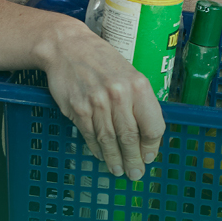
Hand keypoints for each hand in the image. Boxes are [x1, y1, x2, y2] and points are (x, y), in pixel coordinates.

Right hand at [35, 19, 164, 179]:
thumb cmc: (103, 61)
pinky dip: (96, 148)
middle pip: (130, 137)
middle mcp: (120, 95)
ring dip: (115, 158)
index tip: (150, 156)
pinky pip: (90, 135)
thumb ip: (138, 101)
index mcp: (139, 86)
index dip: (152, 146)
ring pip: (109, 140)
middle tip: (135, 174)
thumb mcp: (130, 73)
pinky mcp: (78, 108)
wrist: (68, 47)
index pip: (153, 125)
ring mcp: (97, 103)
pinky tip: (101, 156)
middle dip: (134, 160)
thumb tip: (146, 131)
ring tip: (118, 170)